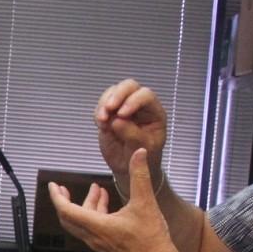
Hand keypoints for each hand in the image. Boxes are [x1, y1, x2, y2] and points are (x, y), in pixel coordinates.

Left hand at [45, 149, 188, 251]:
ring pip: (84, 222)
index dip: (57, 197)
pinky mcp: (108, 247)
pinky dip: (96, 214)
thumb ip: (140, 176)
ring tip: (97, 190)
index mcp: (97, 226)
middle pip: (69, 218)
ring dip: (87, 205)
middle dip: (65, 201)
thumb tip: (139, 152)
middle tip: (63, 189)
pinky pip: (93, 228)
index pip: (67, 211)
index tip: (53, 186)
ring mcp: (100, 244)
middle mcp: (94, 237)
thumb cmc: (151, 240)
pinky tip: (108, 205)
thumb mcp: (146, 203)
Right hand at [94, 80, 167, 194]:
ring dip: (104, 104)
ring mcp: (123, 106)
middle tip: (108, 108)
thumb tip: (117, 121)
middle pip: (129, 86)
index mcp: (154, 111)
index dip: (133, 101)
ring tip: (102, 121)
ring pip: (113, 92)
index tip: (122, 114)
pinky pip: (102, 104)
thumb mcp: (143, 148)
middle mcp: (140, 105)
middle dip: (117, 95)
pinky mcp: (110, 112)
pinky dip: (98, 112)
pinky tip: (101, 125)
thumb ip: (132, 134)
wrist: (130, 165)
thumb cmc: (144, 157)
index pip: (146, 95)